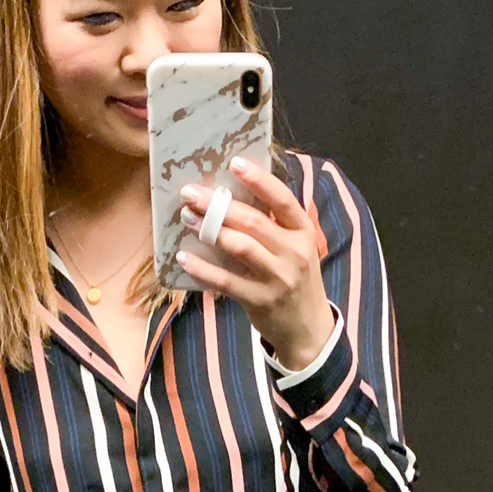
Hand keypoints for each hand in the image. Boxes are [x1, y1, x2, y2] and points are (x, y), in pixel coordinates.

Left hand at [175, 157, 334, 368]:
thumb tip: (230, 194)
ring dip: (209, 230)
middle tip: (190, 193)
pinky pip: (226, 280)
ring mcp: (278, 278)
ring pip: (240, 246)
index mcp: (303, 232)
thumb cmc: (296, 279)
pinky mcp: (260, 300)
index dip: (259, 180)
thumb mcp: (296, 247)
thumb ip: (273, 223)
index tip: (234, 162)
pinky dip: (202, 269)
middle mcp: (294, 253)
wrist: (308, 328)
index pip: (282, 200)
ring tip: (187, 218)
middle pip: (253, 221)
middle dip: (218, 204)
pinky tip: (184, 258)